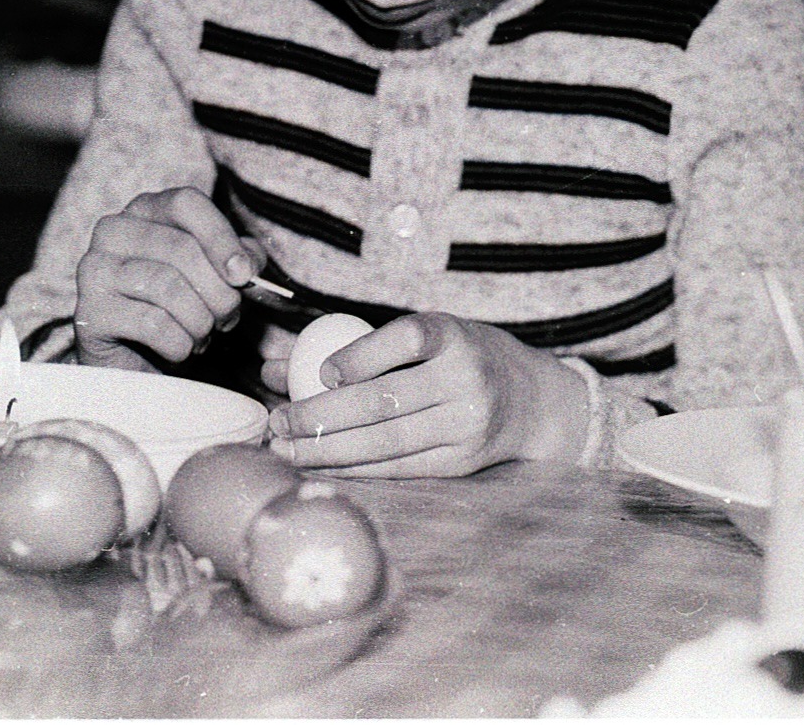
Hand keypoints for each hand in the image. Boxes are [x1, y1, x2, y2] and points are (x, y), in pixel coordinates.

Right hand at [73, 187, 253, 365]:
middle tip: (227, 317)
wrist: (136, 362)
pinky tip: (180, 349)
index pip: (186, 203)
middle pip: (182, 248)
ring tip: (203, 335)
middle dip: (219, 292)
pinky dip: (180, 343)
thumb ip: (238, 258)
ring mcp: (95, 269)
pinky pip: (152, 323)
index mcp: (146, 210)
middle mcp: (114, 230)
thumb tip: (247, 262)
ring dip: (200, 321)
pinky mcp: (90, 312)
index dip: (221, 237)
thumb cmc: (178, 309)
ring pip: (168, 286)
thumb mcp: (216, 275)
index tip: (244, 274)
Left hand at [265, 312, 588, 477]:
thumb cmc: (458, 358)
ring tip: (285, 449)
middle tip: (277, 421)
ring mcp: (467, 423)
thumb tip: (273, 365)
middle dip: (320, 415)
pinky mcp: (463, 460)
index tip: (321, 372)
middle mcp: (466, 377)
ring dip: (327, 449)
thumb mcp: (424, 336)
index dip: (360, 356)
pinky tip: (321, 465)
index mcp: (454, 335)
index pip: (406, 339)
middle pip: (384, 400)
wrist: (530, 401)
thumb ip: (355, 349)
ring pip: (386, 441)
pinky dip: (356, 468)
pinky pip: (400, 467)